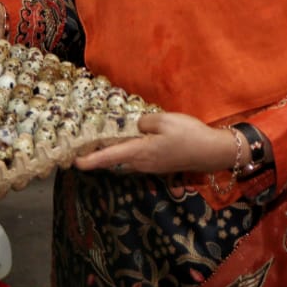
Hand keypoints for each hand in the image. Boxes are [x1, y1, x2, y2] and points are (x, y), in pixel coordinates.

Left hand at [74, 113, 237, 174]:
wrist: (211, 152)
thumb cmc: (188, 135)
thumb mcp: (164, 120)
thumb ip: (144, 122)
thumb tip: (137, 127)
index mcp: (139, 152)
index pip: (109, 157)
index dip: (90, 160)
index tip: (74, 163)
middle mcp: (141, 163)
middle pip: (115, 159)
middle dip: (100, 154)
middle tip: (84, 145)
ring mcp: (151, 166)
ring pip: (127, 158)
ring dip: (115, 151)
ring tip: (104, 139)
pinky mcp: (159, 164)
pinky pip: (138, 157)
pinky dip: (129, 150)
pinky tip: (131, 139)